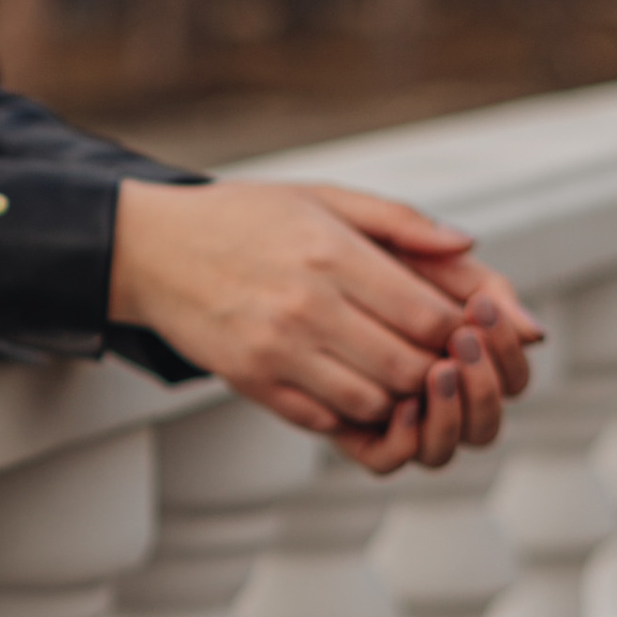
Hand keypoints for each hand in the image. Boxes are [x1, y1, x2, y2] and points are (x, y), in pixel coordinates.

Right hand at [110, 178, 543, 473]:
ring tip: (394, 369)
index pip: (429, 315)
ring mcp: (276, 350)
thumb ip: (398, 221)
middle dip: (438, 369)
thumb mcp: (320, 197)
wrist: (150, 249)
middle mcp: (306, 306)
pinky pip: (325, 419)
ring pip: (374, 401)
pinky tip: (348, 381)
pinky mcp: (250, 381)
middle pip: (410, 367)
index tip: (464, 327)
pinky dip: (350, 410)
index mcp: (331, 253)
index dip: (462, 331)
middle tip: (440, 357)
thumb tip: (466, 247)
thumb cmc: (240, 218)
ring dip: (397, 394)